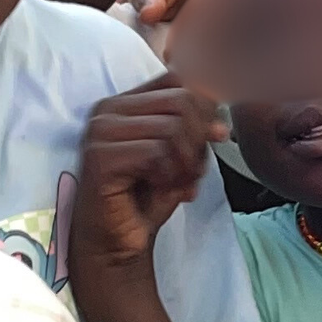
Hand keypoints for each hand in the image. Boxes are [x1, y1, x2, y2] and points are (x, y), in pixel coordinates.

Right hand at [70, 80, 225, 290]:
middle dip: (200, 139)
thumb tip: (221, 123)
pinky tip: (160, 188)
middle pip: (181, 101)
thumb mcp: (180, 155)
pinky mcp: (100, 158)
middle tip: (193, 169)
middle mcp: (107, 110)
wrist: (119, 242)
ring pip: (172, 129)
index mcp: (125, 102)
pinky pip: (156, 153)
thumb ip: (196, 129)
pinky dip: (170, 175)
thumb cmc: (147, 197)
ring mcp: (99, 132)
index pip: (178, 80)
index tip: (215, 135)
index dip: (206, 106)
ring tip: (178, 183)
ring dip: (187, 163)